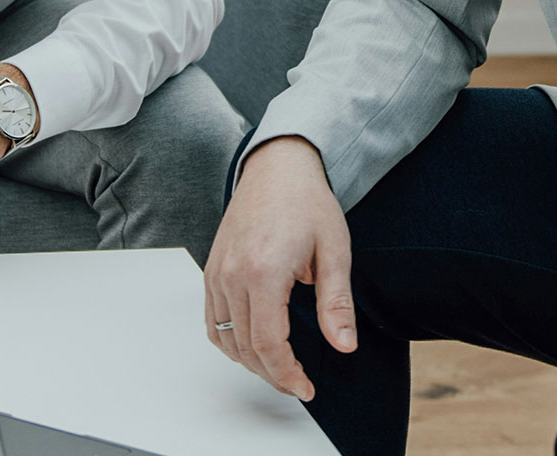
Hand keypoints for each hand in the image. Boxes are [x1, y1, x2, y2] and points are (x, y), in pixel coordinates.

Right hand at [203, 135, 353, 401]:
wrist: (278, 167)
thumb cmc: (307, 203)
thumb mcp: (334, 251)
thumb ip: (337, 303)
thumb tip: (344, 345)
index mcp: (264, 272)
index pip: (269, 344)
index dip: (287, 375)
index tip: (306, 388)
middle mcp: (233, 275)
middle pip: (246, 348)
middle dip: (273, 375)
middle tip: (298, 383)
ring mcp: (217, 273)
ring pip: (225, 339)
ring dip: (251, 362)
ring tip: (279, 368)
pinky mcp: (211, 270)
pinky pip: (212, 320)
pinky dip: (229, 342)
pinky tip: (252, 345)